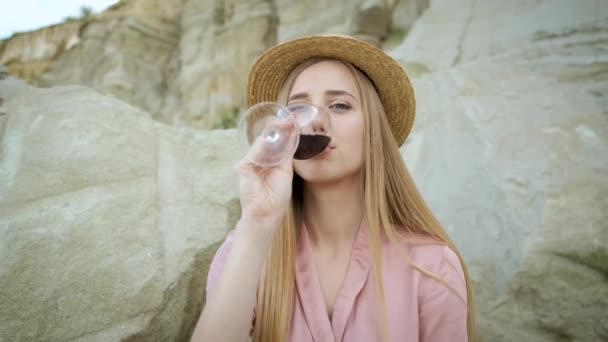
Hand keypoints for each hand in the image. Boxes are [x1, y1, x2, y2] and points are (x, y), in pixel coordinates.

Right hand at [236, 121, 296, 235]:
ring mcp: (250, 162)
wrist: (268, 211)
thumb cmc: (277, 195)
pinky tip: (274, 136)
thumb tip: (291, 134)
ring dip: (273, 132)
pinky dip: (265, 144)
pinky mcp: (243, 167)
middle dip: (278, 129)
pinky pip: (255, 152)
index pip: (275, 142)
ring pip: (262, 143)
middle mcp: (259, 159)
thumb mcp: (285, 170)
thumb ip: (285, 153)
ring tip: (285, 123)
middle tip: (289, 119)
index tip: (293, 122)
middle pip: (267, 140)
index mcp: (269, 161)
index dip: (284, 132)